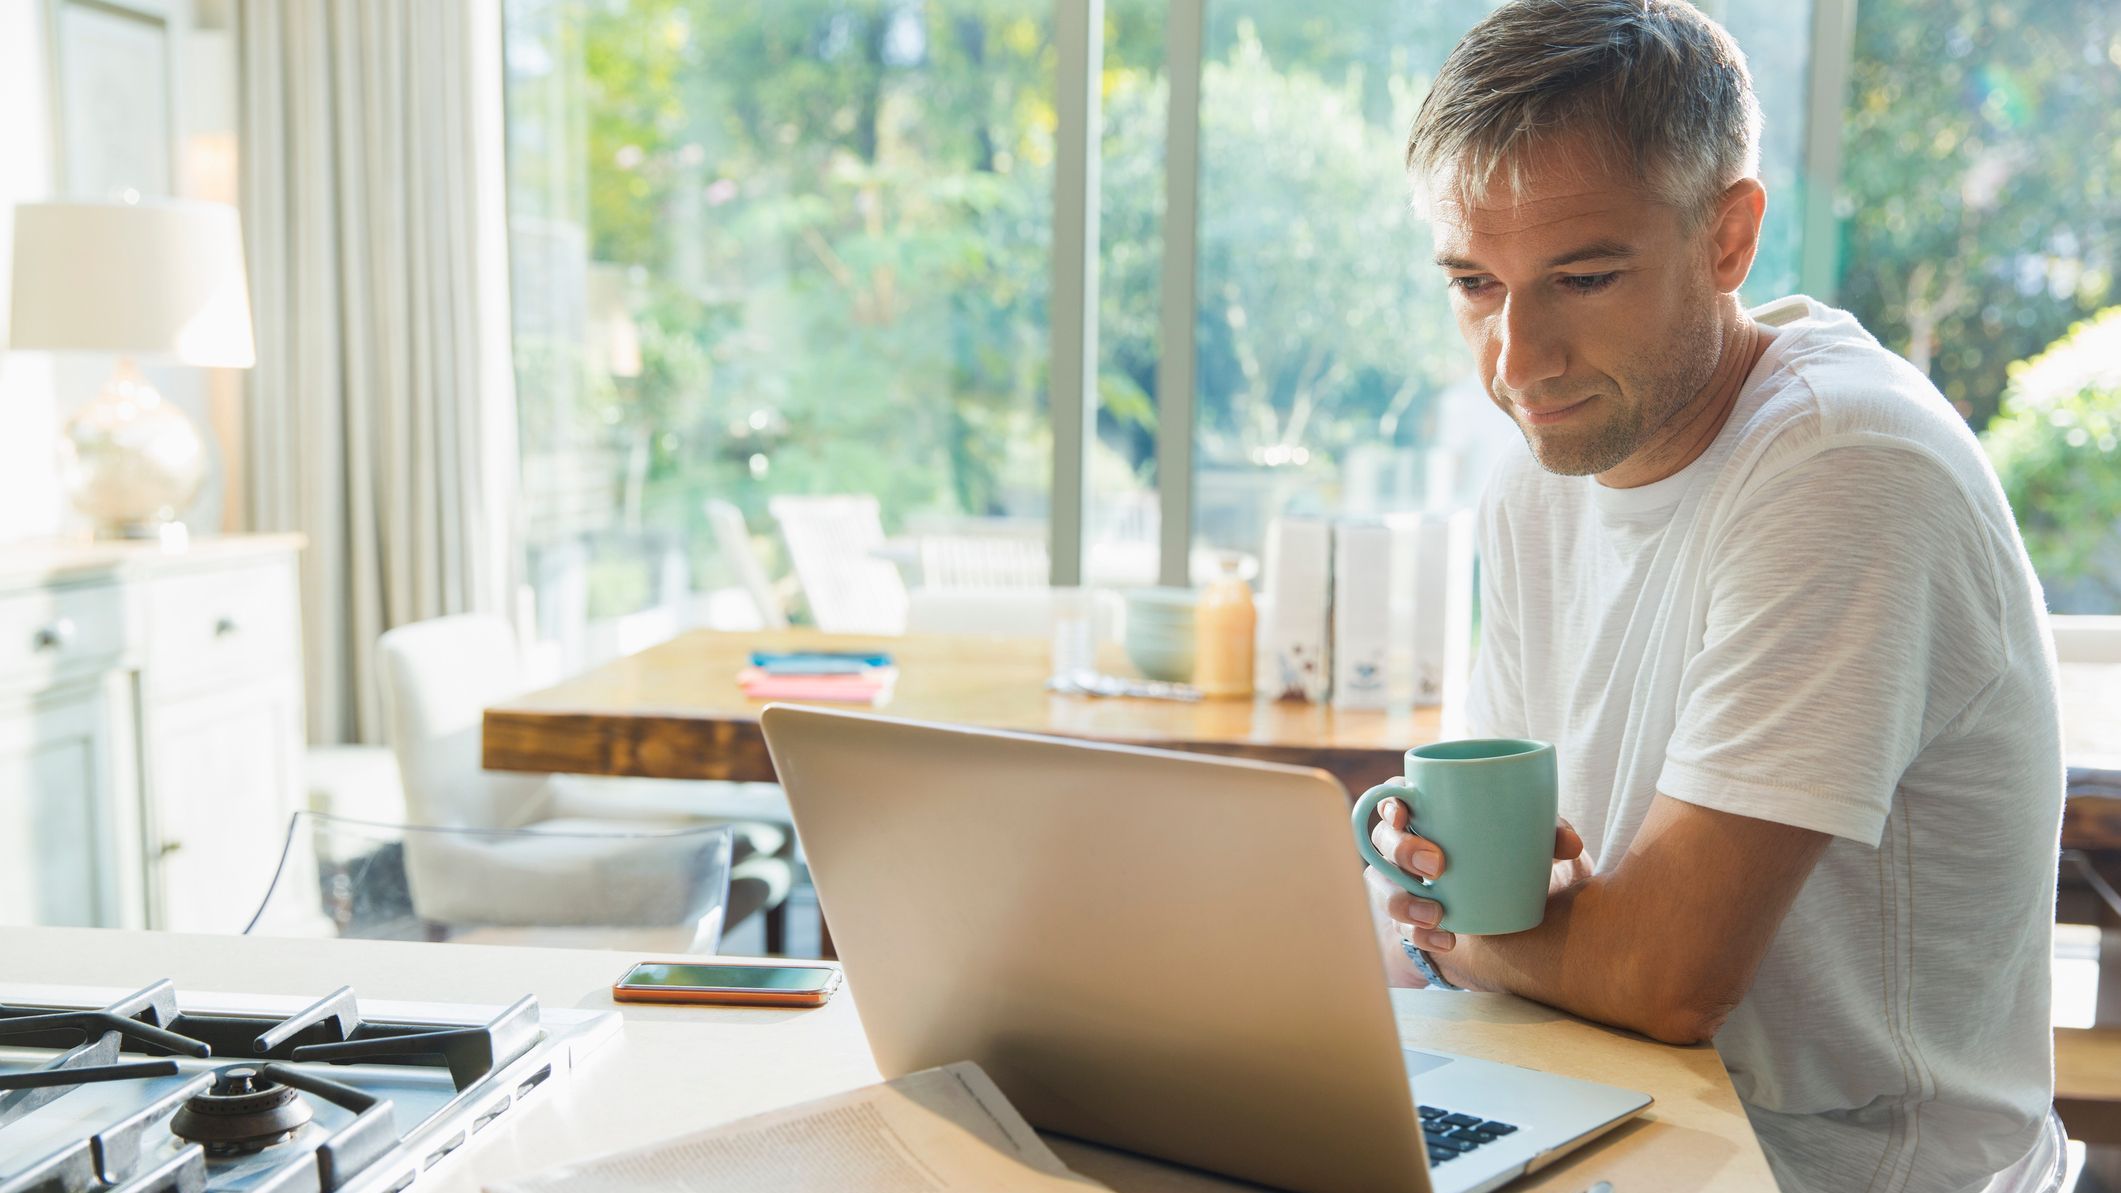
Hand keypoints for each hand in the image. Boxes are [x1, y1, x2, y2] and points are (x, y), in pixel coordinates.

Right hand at [1365, 798, 1585, 958]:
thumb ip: (1549, 834)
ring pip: (1381, 887)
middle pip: (1382, 840)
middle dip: (1401, 851)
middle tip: (1437, 865)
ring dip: (1401, 900)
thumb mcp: (1531, 843)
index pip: (1393, 797)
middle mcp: (1406, 847)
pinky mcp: (1412, 920)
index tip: (1403, 813)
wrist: (1510, 914)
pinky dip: (1421, 936)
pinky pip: (1402, 929)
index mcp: (1428, 814)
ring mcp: (1403, 884)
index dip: (1389, 803)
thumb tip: (1570, 842)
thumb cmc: (1511, 858)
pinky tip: (1447, 940)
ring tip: (1436, 914)